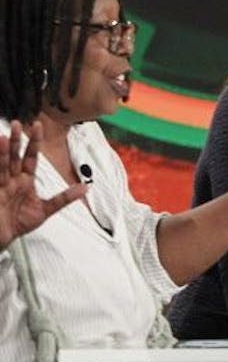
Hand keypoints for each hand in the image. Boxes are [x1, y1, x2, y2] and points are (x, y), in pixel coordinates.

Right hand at [0, 121, 84, 248]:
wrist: (4, 238)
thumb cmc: (21, 223)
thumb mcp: (46, 210)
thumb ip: (64, 198)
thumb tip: (86, 188)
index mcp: (25, 180)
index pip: (30, 157)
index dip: (34, 142)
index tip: (38, 125)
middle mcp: (12, 180)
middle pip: (14, 157)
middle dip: (15, 141)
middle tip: (17, 123)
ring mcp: (1, 186)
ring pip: (2, 166)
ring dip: (1, 153)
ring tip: (2, 137)